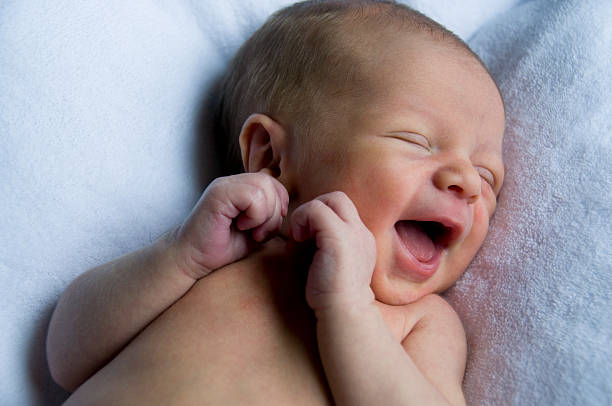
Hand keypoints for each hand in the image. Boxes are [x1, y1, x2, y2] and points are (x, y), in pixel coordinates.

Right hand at [173, 171, 288, 278]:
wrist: (192, 258)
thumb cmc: (223, 246)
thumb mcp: (255, 228)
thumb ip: (269, 214)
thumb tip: (289, 208)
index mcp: (241, 187)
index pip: (274, 183)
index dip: (279, 205)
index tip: (268, 227)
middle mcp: (232, 181)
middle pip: (271, 183)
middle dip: (274, 213)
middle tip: (260, 233)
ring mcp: (224, 185)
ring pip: (264, 188)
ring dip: (265, 216)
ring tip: (251, 231)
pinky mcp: (218, 194)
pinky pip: (252, 196)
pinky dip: (255, 216)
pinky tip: (242, 227)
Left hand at [290, 191, 376, 311]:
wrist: (344, 316)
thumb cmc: (330, 298)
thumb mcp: (330, 266)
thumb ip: (323, 248)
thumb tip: (300, 235)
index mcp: (361, 240)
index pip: (342, 210)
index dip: (319, 218)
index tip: (306, 240)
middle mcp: (362, 232)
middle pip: (338, 198)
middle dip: (315, 209)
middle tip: (302, 234)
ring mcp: (354, 233)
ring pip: (329, 199)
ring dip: (307, 215)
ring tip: (299, 239)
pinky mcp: (339, 237)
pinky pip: (316, 210)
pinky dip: (301, 220)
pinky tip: (297, 241)